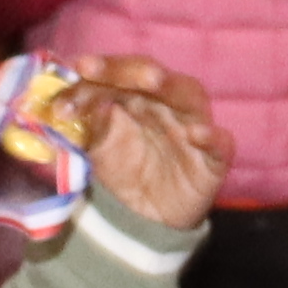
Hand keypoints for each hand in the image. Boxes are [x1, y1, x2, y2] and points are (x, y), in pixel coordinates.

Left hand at [44, 50, 227, 223]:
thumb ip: (84, 127)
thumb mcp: (96, 149)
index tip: (68, 81)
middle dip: (125, 70)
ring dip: (171, 86)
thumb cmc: (124, 172)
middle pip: (152, 76)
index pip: (116, 75)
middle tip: (96, 68)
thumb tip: (67, 108)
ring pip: (189, 97)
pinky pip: (221, 144)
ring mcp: (193, 129)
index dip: (92, 77)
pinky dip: (212, 137)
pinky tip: (196, 134)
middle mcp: (166, 104)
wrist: (145, 219)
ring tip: (151, 81)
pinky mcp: (214, 161)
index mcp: (137, 95)